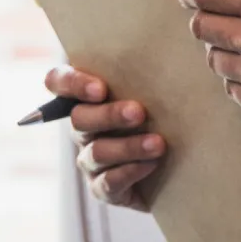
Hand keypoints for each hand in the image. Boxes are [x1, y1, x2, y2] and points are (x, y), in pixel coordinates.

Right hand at [48, 65, 162, 208]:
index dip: (72, 84)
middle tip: (139, 112)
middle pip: (79, 118)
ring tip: (158, 144)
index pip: (58, 82)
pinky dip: (129, 172)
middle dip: (109, 115)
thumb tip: (164, 52)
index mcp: (85, 98)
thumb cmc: (165, 116)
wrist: (182, 166)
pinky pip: (106, 183)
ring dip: (127, 147)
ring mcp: (90, 160)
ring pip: (96, 152)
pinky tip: (151, 165)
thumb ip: (144, 76)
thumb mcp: (154, 91)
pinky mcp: (103, 188)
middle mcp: (81, 128)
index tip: (100, 88)